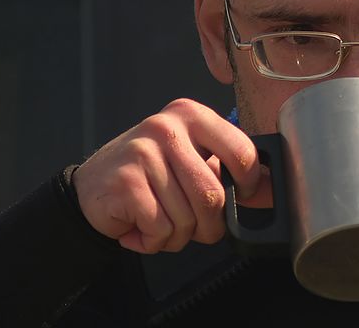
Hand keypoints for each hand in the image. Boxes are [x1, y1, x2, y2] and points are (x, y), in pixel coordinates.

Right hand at [73, 99, 267, 253]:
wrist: (90, 189)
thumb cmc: (149, 175)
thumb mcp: (191, 160)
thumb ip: (225, 170)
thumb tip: (268, 191)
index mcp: (193, 116)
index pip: (242, 151)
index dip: (248, 184)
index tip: (241, 196)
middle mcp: (168, 128)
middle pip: (213, 195)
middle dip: (209, 225)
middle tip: (195, 228)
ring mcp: (144, 153)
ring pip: (187, 217)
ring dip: (178, 236)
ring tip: (160, 223)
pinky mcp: (125, 183)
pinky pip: (161, 229)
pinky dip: (154, 242)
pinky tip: (140, 228)